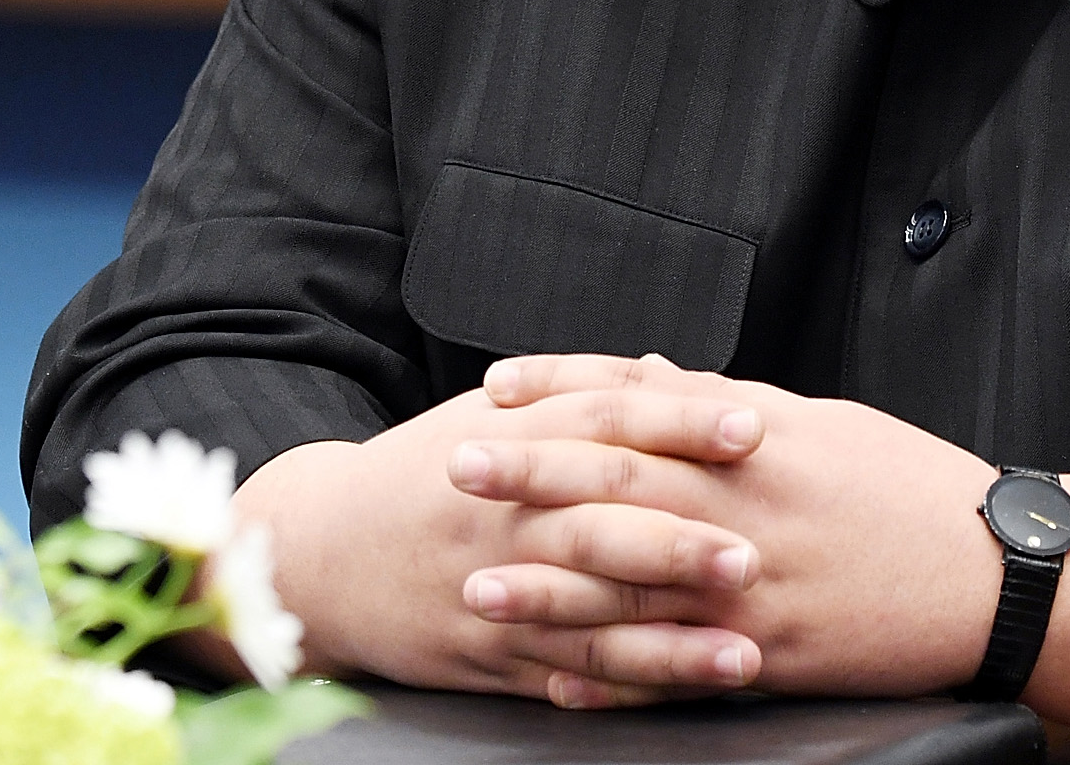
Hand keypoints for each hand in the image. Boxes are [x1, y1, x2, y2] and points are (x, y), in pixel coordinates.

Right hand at [229, 381, 769, 706]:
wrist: (317, 553)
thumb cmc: (418, 475)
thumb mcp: (484, 420)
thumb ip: (574, 397)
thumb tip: (668, 373)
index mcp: (505, 442)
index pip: (603, 422)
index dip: (679, 423)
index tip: (751, 426)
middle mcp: (500, 519)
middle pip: (598, 528)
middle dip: (679, 545)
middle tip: (752, 555)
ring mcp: (492, 594)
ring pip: (591, 621)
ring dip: (671, 643)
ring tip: (744, 653)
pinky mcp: (486, 659)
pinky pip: (564, 677)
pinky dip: (623, 688)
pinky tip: (677, 697)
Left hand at [466, 356, 999, 697]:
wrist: (1003, 577)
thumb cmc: (912, 486)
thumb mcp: (823, 420)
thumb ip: (724, 402)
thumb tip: (648, 370)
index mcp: (759, 433)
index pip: (640, 397)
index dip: (563, 389)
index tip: (497, 386)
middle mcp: (749, 502)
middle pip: (619, 481)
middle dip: (531, 475)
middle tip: (455, 468)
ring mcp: (758, 584)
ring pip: (633, 585)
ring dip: (548, 590)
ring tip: (476, 586)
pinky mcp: (776, 653)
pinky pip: (679, 669)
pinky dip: (617, 679)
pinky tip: (560, 683)